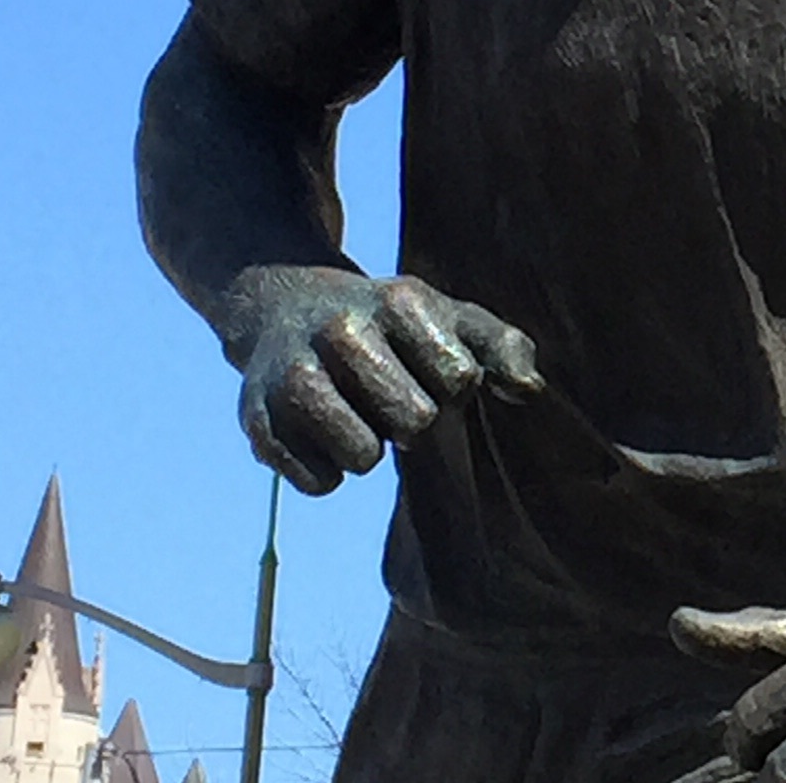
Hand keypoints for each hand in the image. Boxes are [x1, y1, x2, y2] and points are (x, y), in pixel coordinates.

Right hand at [212, 266, 538, 494]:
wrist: (288, 310)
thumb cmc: (390, 326)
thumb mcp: (451, 318)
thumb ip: (502, 347)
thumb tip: (527, 390)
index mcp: (398, 302)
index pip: (460, 378)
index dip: (454, 384)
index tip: (430, 366)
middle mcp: (341, 331)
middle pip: (416, 421)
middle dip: (415, 419)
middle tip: (392, 393)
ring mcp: (293, 377)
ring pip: (363, 458)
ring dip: (371, 447)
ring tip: (358, 411)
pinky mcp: (258, 424)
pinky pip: (320, 483)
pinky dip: (329, 469)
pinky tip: (319, 429)